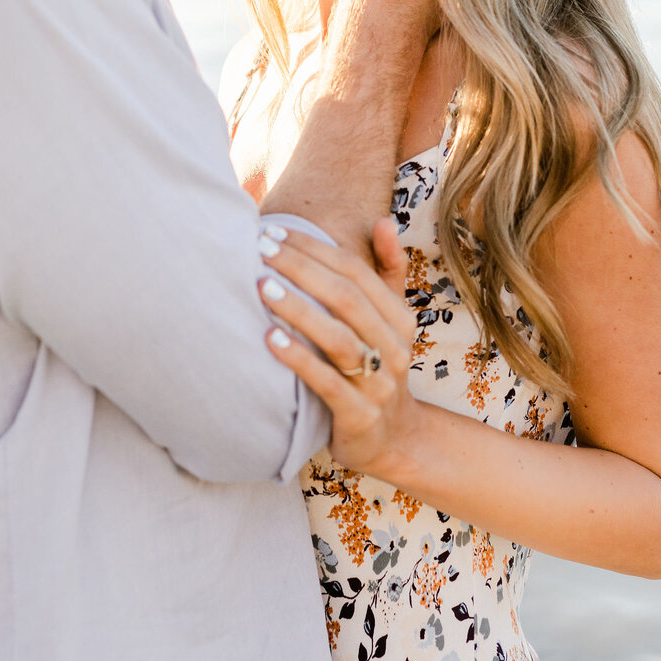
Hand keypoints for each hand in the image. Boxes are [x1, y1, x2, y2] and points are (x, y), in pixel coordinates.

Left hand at [259, 219, 422, 479]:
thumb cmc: (377, 366)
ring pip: (338, 339)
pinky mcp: (359, 416)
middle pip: (346, 299)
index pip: (356, 272)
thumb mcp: (389, 321)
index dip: (316, 249)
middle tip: (260, 250)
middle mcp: (393, 347)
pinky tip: (269, 340)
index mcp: (399, 318)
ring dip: (298, 310)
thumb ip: (388, 271)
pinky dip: (298, 359)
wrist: (392, 438)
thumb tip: (383, 222)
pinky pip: (327, 383)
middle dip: (301, 269)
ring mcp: (379, 384)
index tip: (276, 232)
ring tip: (261, 287)